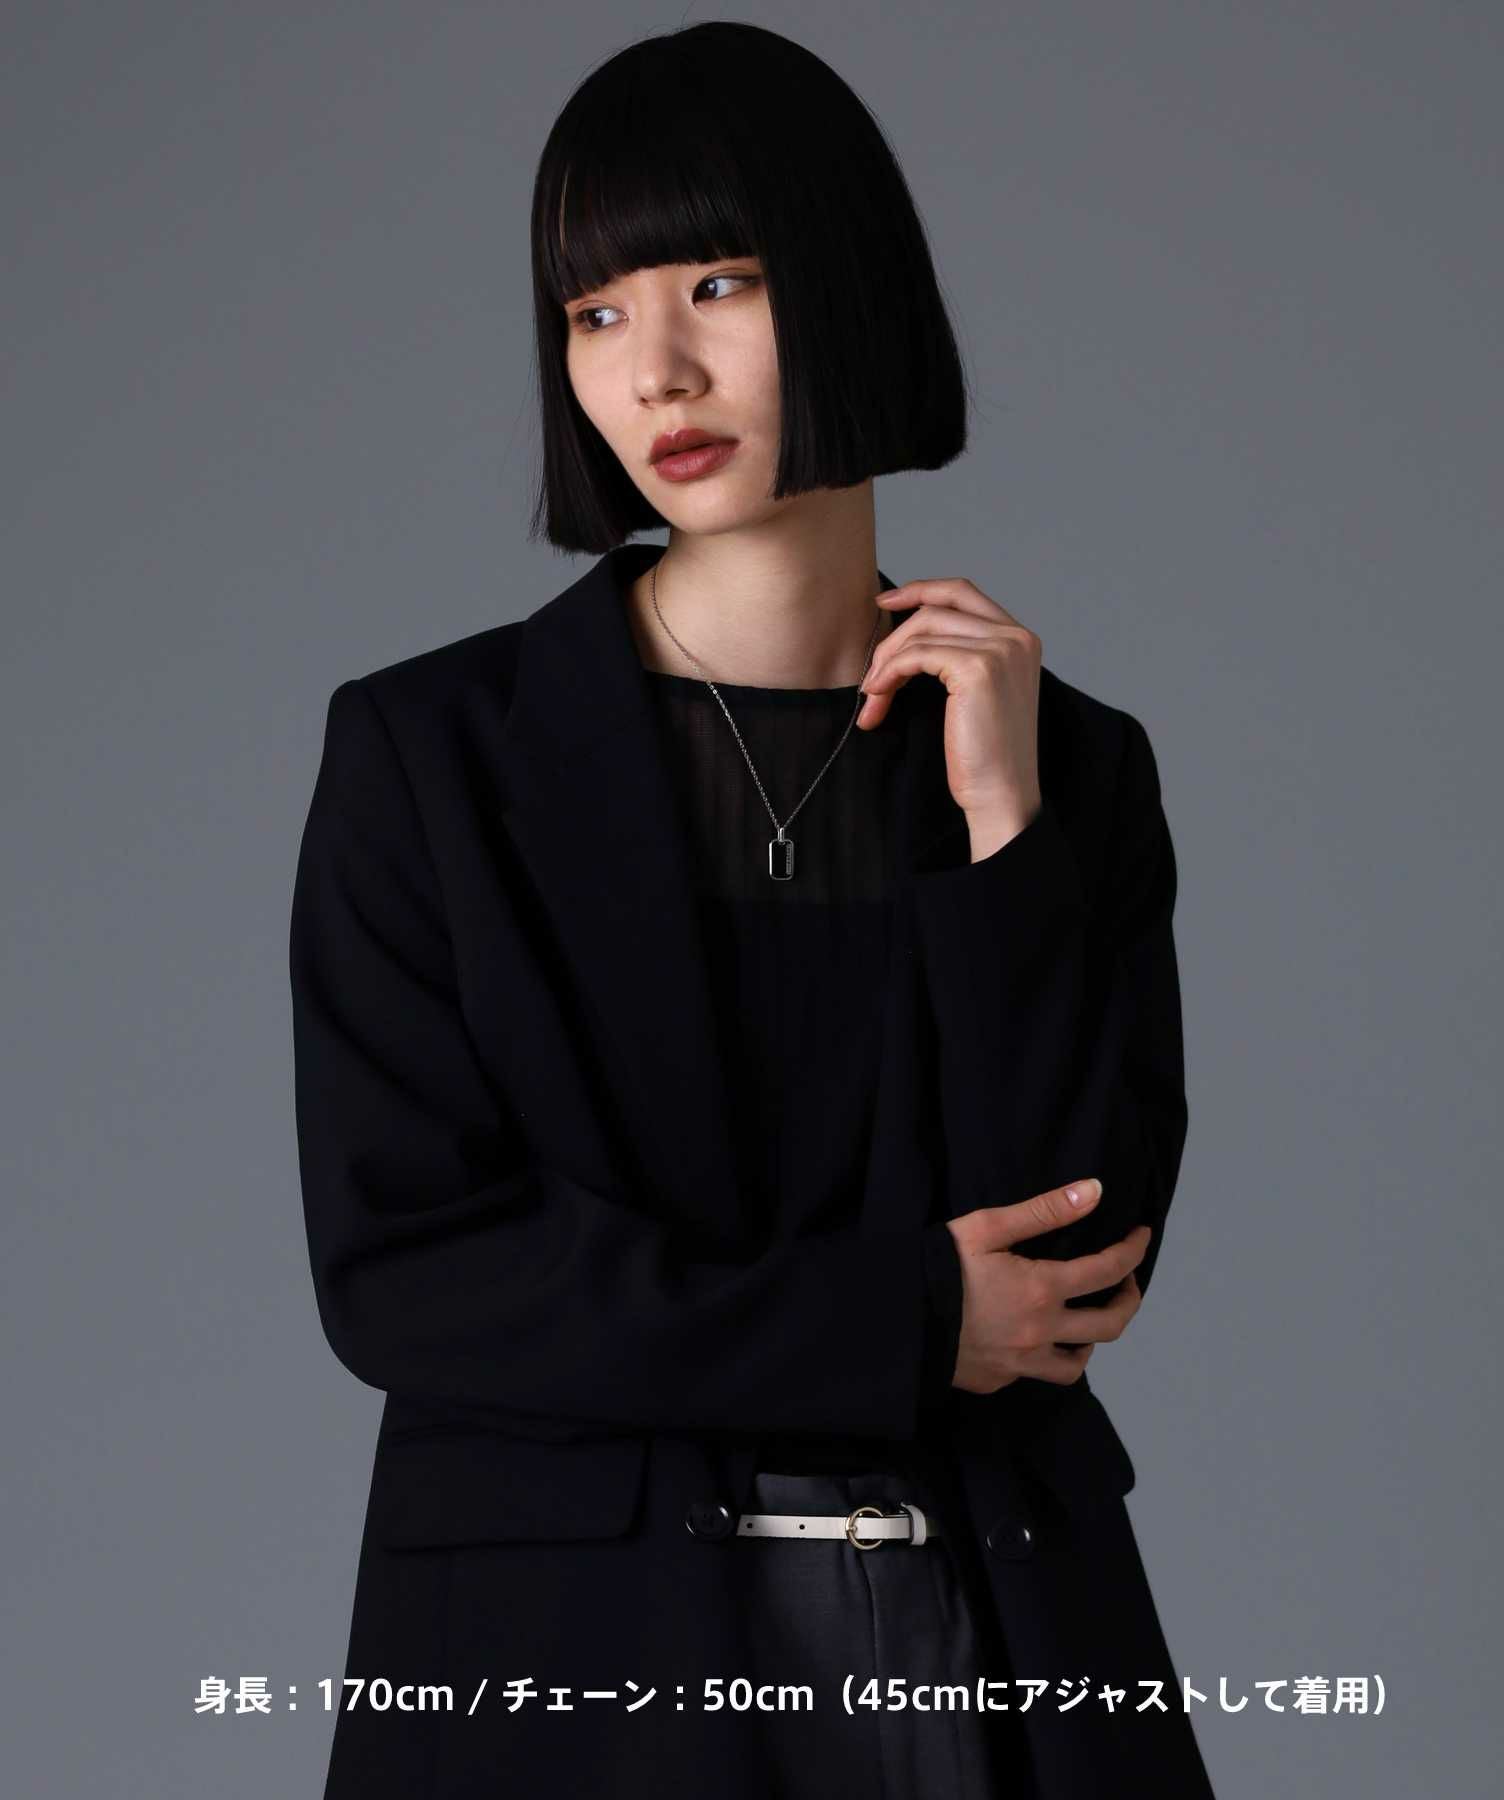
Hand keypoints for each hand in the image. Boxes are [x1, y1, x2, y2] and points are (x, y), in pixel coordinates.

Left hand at [858, 577, 1042, 835]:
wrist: (1001, 795)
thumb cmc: (983, 755)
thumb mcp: (974, 695)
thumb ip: (956, 656)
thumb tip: (905, 633)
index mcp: (1020, 639)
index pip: (963, 592)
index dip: (921, 590)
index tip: (885, 604)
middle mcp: (1016, 636)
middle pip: (937, 608)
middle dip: (894, 637)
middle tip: (870, 672)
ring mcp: (1001, 649)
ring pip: (922, 629)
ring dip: (887, 660)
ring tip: (873, 696)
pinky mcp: (978, 668)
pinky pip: (917, 654)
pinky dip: (890, 673)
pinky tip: (878, 697)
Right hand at [944, 1178, 1151, 1391]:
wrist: (893, 1319)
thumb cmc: (937, 1265)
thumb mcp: (987, 1227)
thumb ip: (1045, 1210)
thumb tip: (1095, 1191)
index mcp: (1043, 1290)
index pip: (1108, 1270)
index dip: (1133, 1251)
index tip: (1141, 1235)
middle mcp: (1042, 1333)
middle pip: (1110, 1326)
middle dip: (1128, 1300)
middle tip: (1126, 1283)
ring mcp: (1021, 1364)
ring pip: (1077, 1364)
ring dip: (1090, 1341)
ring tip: (1082, 1320)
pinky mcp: (997, 1381)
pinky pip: (1034, 1372)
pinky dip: (1042, 1355)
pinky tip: (1029, 1338)